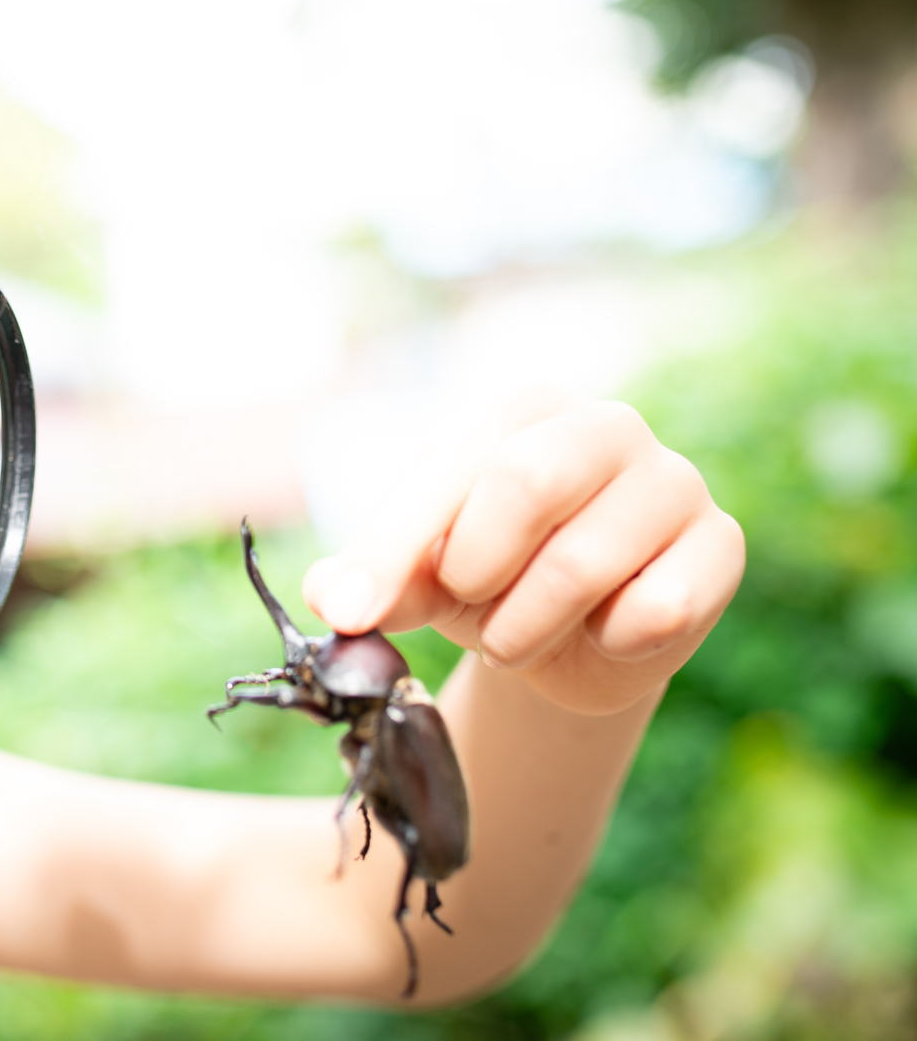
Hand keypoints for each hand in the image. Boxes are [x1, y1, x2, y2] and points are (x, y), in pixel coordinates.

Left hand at [300, 391, 743, 715]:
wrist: (573, 643)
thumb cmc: (488, 581)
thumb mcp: (420, 577)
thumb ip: (375, 581)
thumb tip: (333, 602)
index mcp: (519, 410)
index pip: (451, 468)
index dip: (392, 549)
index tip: (348, 612)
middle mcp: (604, 425)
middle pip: (526, 481)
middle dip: (476, 572)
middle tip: (467, 605)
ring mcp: (673, 480)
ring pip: (584, 564)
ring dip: (527, 626)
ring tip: (517, 632)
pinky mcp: (721, 545)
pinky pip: (659, 607)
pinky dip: (610, 641)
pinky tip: (605, 629)